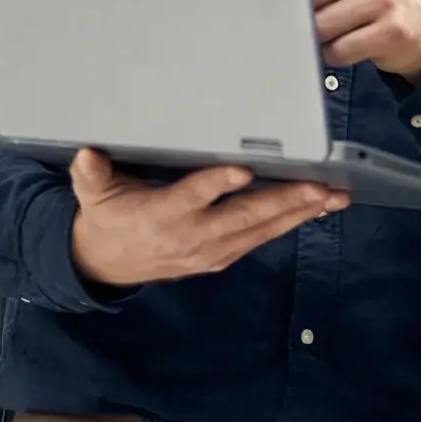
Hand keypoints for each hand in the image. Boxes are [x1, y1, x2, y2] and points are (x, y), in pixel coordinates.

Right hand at [67, 148, 346, 287]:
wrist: (108, 266)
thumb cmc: (107, 218)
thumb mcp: (93, 196)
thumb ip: (91, 175)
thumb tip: (86, 156)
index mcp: (162, 215)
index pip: (193, 197)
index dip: (217, 185)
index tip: (242, 171)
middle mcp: (193, 236)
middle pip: (243, 217)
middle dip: (284, 201)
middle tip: (319, 186)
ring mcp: (211, 249)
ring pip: (261, 230)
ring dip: (299, 213)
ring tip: (333, 196)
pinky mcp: (223, 255)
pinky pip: (262, 238)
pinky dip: (290, 223)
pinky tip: (316, 208)